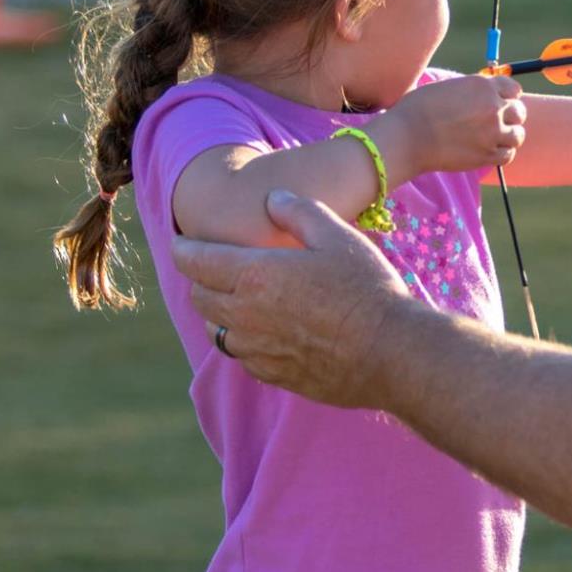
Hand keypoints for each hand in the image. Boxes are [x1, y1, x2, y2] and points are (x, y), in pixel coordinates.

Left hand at [173, 191, 416, 406]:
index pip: (195, 261)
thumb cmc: (366, 288)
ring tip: (237, 299)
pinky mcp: (273, 374)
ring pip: (216, 330)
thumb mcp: (338, 235)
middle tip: (212, 267)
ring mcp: (257, 350)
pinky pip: (242, 356)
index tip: (181, 242)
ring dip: (220, 312)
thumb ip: (299, 212)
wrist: (391, 352)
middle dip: (200, 279)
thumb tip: (272, 198)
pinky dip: (243, 340)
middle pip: (199, 297)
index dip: (184, 248)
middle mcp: (245, 315)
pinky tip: (265, 331)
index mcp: (254, 275)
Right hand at [390, 73, 526, 173]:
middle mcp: (492, 106)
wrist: (407, 137)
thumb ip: (470, 91)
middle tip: (499, 122)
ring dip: (509, 136)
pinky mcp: (486, 155)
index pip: (513, 89)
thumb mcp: (447, 87)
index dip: (509, 96)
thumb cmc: (417, 109)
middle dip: (511, 116)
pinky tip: (490, 151)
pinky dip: (502, 154)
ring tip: (496, 138)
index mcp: (482, 85)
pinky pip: (508, 155)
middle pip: (519, 111)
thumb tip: (481, 95)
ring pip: (518, 135)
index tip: (503, 102)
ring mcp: (492, 132)